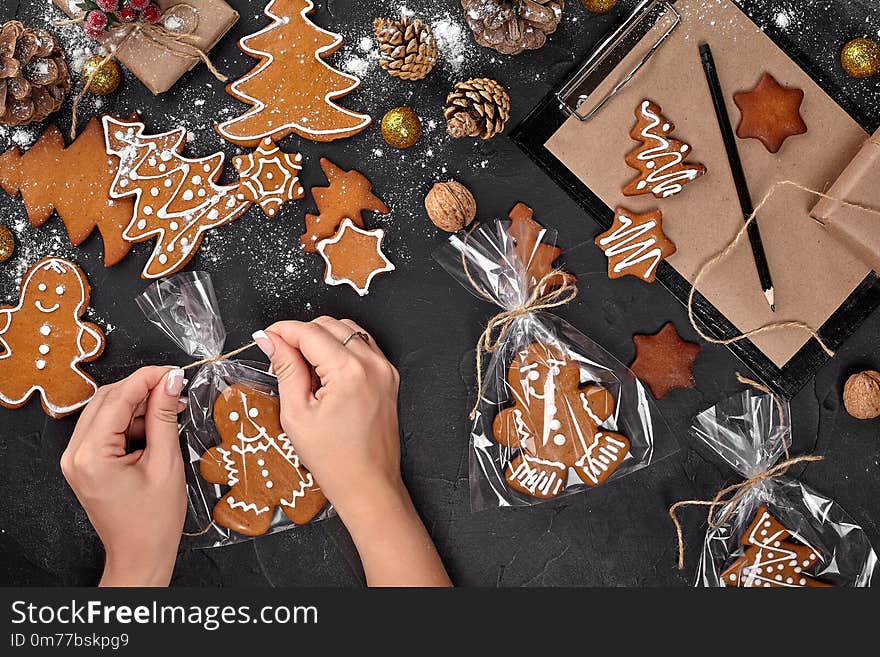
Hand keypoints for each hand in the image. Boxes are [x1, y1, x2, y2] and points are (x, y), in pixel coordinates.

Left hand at [61, 366, 186, 586]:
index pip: (118, 398)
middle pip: (107, 400)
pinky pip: (106, 428)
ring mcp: (77, 459)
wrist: (140, 554)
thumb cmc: (154, 521)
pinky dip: (131, 421)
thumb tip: (170, 382)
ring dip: (138, 405)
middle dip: (143, 389)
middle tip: (175, 388)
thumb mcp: (166, 463)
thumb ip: (164, 417)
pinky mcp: (85, 463)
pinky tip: (156, 426)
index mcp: (92, 455)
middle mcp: (76, 454)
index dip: (148, 379)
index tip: (174, 372)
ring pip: (106, 411)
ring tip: (171, 410)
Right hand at [254, 318, 449, 586]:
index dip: (282, 331)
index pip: (309, 332)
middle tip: (281, 357)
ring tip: (303, 368)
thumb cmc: (334, 459)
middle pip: (329, 325)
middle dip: (301, 334)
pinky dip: (341, 348)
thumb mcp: (297, 414)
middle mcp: (372, 364)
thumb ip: (285, 369)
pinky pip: (362, 345)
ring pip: (347, 330)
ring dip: (322, 338)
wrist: (368, 484)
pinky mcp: (389, 377)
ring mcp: (384, 369)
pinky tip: (326, 372)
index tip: (266, 337)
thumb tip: (271, 341)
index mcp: (349, 371)